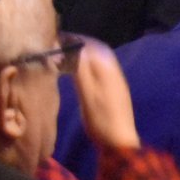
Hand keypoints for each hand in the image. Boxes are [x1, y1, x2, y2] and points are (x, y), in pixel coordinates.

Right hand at [69, 36, 139, 150]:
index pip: (92, 46)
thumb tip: (75, 49)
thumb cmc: (101, 119)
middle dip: (81, 45)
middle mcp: (115, 71)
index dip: (76, 40)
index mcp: (108, 69)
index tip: (60, 38)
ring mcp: (117, 80)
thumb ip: (81, 72)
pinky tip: (81, 72)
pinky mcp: (116, 90)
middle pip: (98, 50)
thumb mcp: (87, 95)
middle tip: (62, 45)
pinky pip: (103, 69)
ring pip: (101, 60)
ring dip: (86, 54)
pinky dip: (91, 65)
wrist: (120, 141)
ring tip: (68, 56)